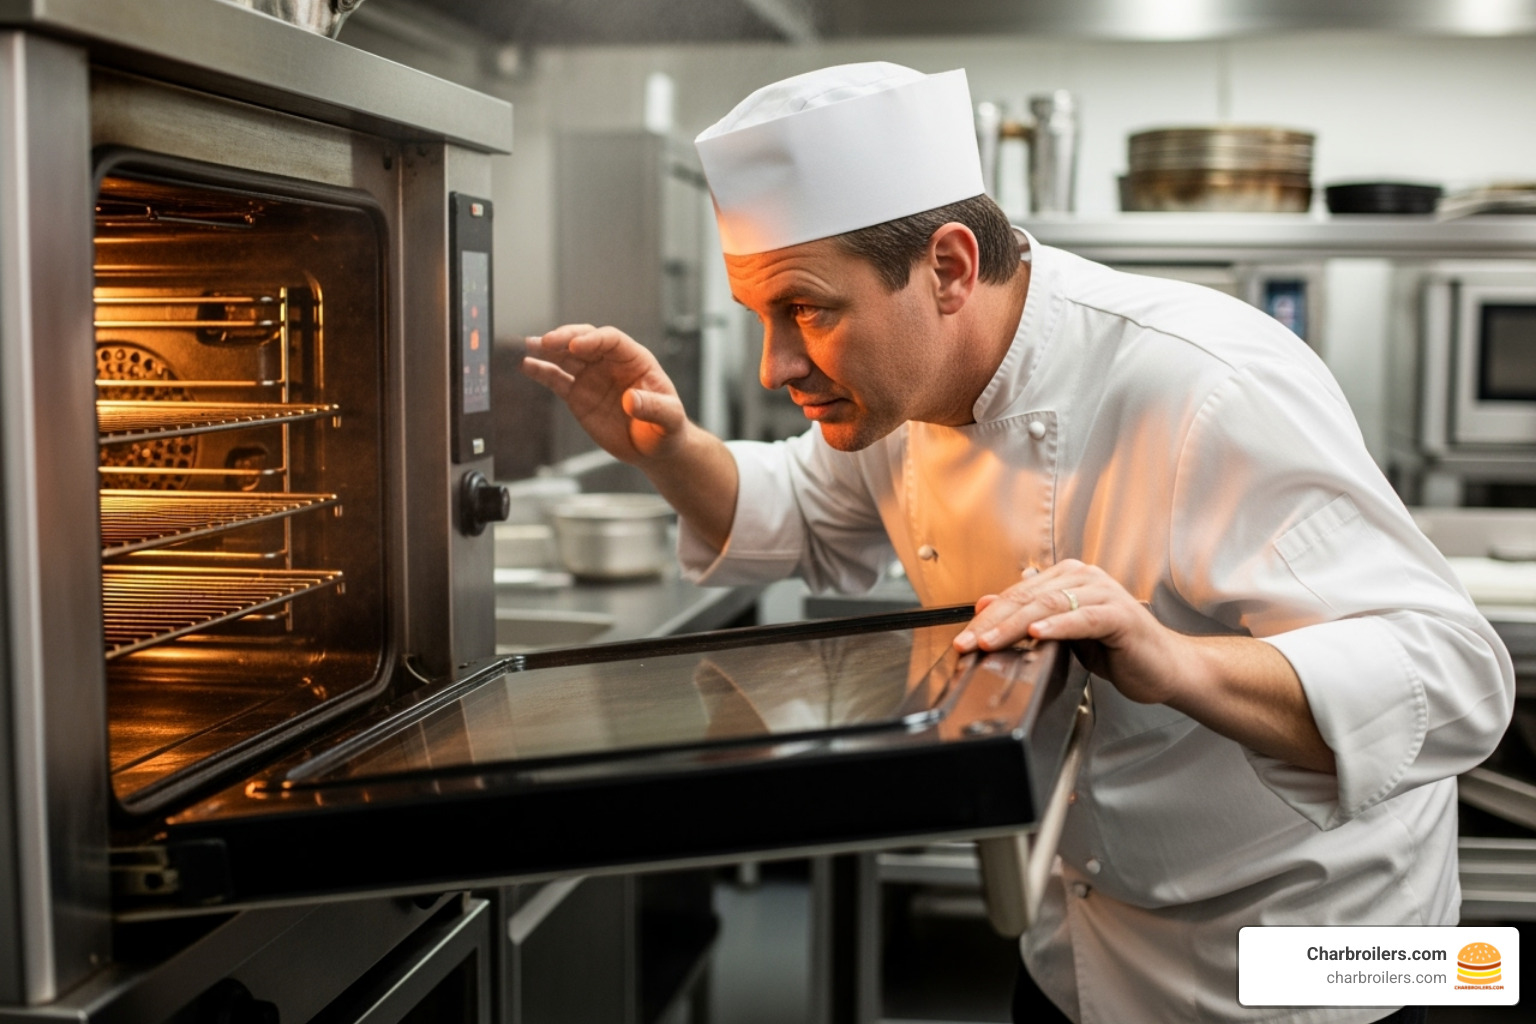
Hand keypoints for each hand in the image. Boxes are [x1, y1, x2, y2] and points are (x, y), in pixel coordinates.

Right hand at [520, 324, 688, 463]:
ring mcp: (592, 378)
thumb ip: (654, 408)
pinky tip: (527, 365)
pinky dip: (541, 371)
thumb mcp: (669, 419)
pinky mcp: (578, 396)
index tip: (577, 346)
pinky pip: (556, 379)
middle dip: (566, 338)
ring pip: (567, 357)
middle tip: (547, 342)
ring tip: (530, 345)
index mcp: (635, 360)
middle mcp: (610, 364)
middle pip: (585, 341)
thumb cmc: (667, 429)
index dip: (593, 340)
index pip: (611, 340)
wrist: (654, 449)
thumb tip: (632, 400)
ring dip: (548, 349)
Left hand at [953, 559, 1185, 705]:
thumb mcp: (1063, 636)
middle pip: (1028, 597)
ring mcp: (1103, 593)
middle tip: (968, 643)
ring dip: (1016, 625)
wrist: (1164, 667)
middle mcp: (1084, 578)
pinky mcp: (1120, 615)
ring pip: (1049, 605)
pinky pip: (1083, 618)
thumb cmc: (1116, 651)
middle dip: (993, 622)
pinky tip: (1039, 634)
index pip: (1017, 595)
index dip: (987, 617)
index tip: (963, 638)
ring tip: (991, 641)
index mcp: (1068, 579)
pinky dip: (1058, 626)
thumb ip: (1030, 620)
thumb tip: (985, 606)